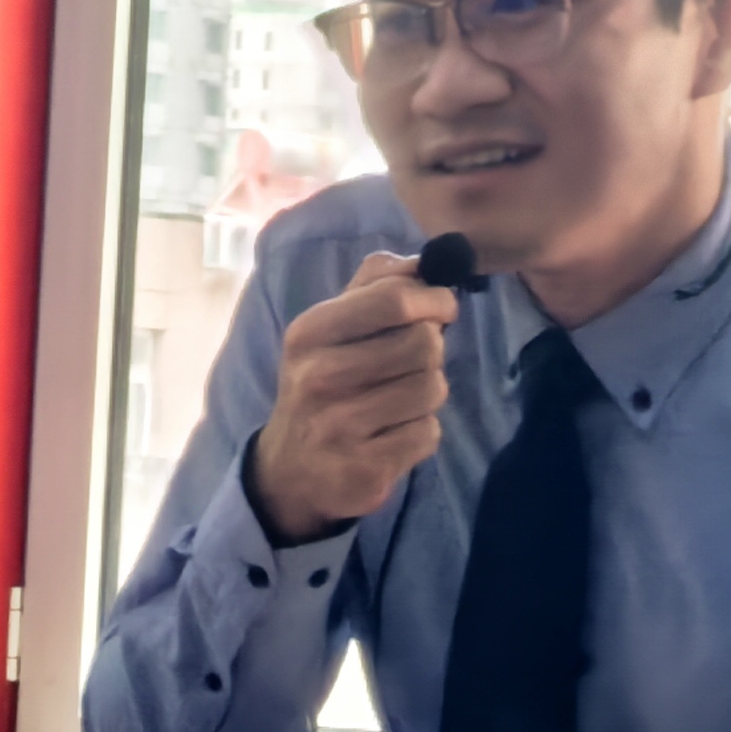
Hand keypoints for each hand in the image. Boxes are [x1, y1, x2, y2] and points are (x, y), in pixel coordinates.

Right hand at [243, 252, 457, 542]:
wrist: (289, 470)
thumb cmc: (322, 383)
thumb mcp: (331, 328)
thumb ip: (377, 285)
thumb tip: (428, 261)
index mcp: (309, 333)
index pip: (394, 298)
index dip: (434, 299)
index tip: (441, 309)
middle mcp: (318, 377)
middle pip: (424, 343)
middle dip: (432, 351)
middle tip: (411, 363)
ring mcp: (339, 427)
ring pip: (432, 388)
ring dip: (428, 392)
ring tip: (399, 400)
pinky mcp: (365, 468)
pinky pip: (428, 433)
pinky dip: (421, 432)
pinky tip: (392, 434)